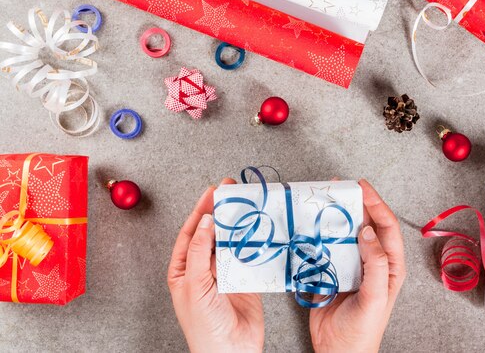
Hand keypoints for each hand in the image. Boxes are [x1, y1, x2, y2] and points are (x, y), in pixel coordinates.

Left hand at [168, 179, 263, 352]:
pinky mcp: (244, 279)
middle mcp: (203, 269)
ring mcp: (224, 273)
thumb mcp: (194, 285)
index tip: (212, 192)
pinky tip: (257, 229)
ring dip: (238, 224)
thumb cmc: (204, 327)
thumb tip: (207, 222)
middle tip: (231, 190)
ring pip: (231, 241)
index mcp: (184, 270)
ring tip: (246, 204)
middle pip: (212, 233)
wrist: (231, 352)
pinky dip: (253, 241)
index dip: (202, 211)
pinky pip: (248, 255)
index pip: (191, 232)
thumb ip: (200, 252)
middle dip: (221, 211)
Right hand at [309, 179, 405, 352]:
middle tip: (339, 187)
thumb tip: (366, 231)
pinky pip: (326, 247)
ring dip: (335, 216)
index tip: (362, 187)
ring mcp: (350, 264)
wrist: (337, 352)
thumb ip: (375, 263)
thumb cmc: (363, 330)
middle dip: (354, 203)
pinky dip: (319, 234)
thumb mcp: (375, 297)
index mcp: (389, 265)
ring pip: (344, 233)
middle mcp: (370, 260)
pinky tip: (311, 224)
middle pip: (365, 224)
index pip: (386, 227)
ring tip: (323, 199)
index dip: (376, 204)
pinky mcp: (330, 270)